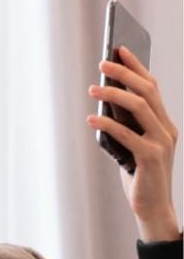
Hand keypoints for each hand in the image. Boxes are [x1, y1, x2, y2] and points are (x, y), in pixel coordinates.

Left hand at [86, 45, 179, 224]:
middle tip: (102, 62)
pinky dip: (108, 124)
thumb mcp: (130, 146)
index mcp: (163, 123)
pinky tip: (91, 118)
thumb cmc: (138, 176)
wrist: (152, 209)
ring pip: (139, 108)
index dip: (136, 66)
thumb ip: (123, 126)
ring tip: (93, 88)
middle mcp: (166, 129)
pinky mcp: (151, 157)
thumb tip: (103, 102)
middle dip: (124, 73)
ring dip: (114, 95)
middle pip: (147, 91)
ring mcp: (161, 142)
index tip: (119, 49)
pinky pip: (127, 135)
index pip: (151, 87)